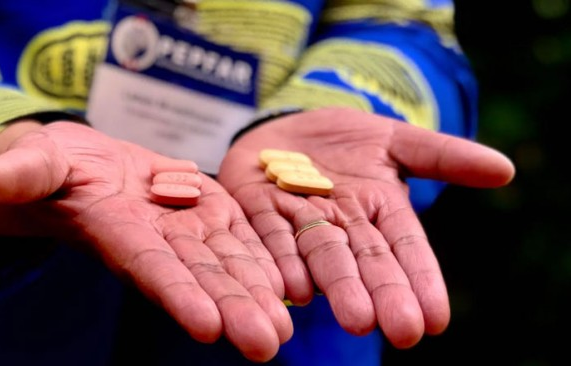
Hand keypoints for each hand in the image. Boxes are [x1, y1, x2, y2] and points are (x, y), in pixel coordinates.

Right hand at [0, 120, 292, 361]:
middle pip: (199, 276)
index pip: (149, 266)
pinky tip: (289, 284)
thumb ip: (26, 171)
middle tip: (266, 343)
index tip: (206, 325)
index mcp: (116, 231)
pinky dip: (262, 258)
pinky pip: (238, 234)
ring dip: (257, 293)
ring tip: (285, 327)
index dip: (176, 293)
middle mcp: (157, 240)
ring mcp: (186, 227)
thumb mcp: (36, 161)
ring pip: (226, 261)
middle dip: (232, 309)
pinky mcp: (207, 210)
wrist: (87, 168)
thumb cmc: (54, 168)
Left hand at [218, 107, 514, 348]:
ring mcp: (300, 220)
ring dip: (339, 287)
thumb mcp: (394, 140)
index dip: (421, 280)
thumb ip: (444, 156)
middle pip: (366, 261)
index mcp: (379, 210)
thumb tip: (506, 170)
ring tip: (358, 320)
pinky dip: (283, 261)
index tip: (437, 319)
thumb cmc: (344, 141)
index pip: (406, 248)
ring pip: (322, 255)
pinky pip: (271, 237)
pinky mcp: (259, 211)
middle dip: (384, 295)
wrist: (285, 127)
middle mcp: (342, 225)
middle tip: (403, 332)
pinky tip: (296, 288)